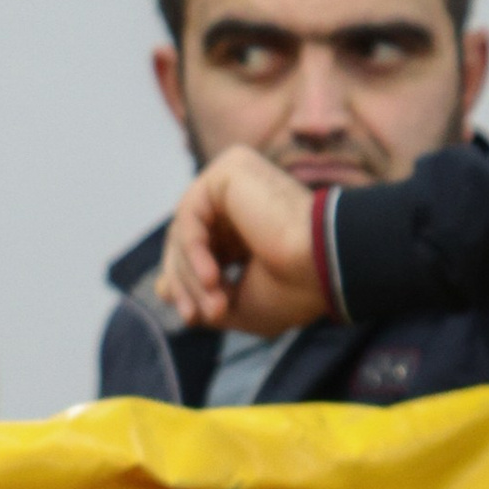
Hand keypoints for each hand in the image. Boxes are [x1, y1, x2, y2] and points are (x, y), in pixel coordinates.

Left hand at [154, 147, 331, 334]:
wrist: (327, 266)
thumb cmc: (295, 289)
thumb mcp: (239, 303)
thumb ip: (201, 295)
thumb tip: (160, 288)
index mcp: (247, 225)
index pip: (198, 250)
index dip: (187, 285)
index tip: (194, 318)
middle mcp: (240, 199)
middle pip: (185, 240)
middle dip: (186, 283)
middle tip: (198, 316)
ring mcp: (235, 180)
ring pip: (184, 230)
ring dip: (190, 275)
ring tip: (215, 304)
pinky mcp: (230, 169)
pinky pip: (191, 214)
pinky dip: (193, 251)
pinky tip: (213, 278)